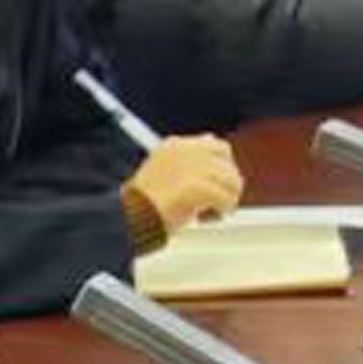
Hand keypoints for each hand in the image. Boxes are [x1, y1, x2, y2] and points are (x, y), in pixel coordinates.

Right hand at [130, 133, 244, 231]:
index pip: (217, 147)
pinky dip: (221, 211)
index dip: (223, 168)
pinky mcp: (196, 186)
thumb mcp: (163, 171)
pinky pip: (225, 198)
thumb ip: (187, 161)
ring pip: (232, 181)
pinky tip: (205, 218)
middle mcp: (186, 151)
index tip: (218, 186)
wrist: (130, 218)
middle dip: (228, 186)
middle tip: (215, 205)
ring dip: (226, 200)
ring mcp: (192, 167)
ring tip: (209, 213)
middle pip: (228, 164)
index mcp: (176, 145)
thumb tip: (212, 146)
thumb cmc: (144, 203)